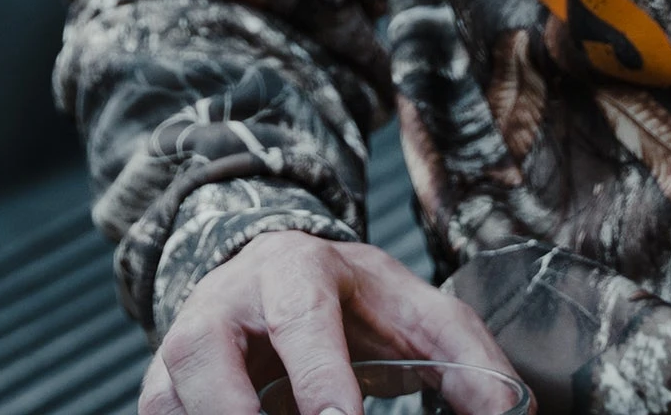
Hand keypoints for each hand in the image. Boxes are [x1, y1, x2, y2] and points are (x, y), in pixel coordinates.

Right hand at [141, 232, 518, 414]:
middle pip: (218, 378)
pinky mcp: (156, 398)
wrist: (268, 275)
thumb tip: (514, 410)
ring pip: (180, 410)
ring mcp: (176, 357)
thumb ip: (464, 354)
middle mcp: (221, 308)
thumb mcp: (411, 307)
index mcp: (292, 270)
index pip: (302, 321)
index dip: (319, 376)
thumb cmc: (348, 299)